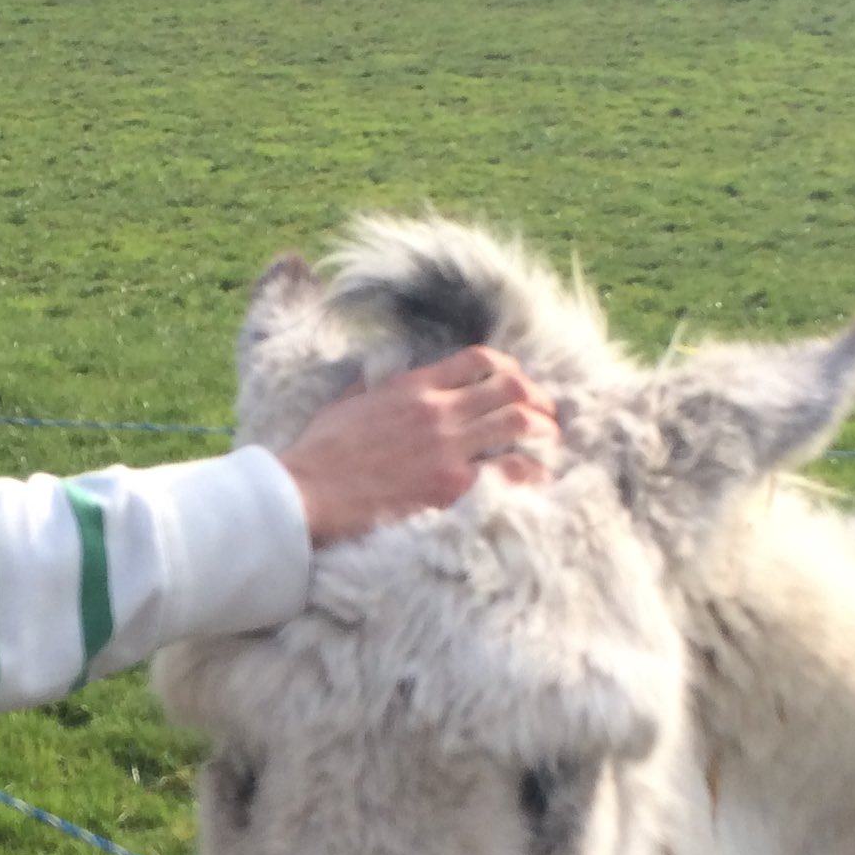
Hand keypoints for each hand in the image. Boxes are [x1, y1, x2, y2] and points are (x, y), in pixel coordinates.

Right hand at [275, 347, 556, 547]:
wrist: (304, 494)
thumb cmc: (318, 455)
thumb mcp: (346, 402)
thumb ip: (373, 386)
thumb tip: (377, 375)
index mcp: (413, 385)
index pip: (479, 359)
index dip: (509, 368)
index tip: (518, 385)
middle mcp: (437, 410)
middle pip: (511, 388)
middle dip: (538, 400)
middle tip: (547, 417)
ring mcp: (447, 448)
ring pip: (519, 424)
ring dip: (543, 431)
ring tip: (550, 444)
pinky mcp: (450, 487)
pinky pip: (511, 472)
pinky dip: (531, 473)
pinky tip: (536, 479)